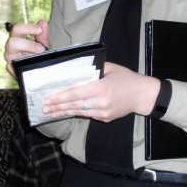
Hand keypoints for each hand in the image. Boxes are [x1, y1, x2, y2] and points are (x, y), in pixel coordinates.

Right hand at [4, 21, 49, 76]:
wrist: (39, 70)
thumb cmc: (38, 55)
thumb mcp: (43, 44)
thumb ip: (42, 35)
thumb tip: (42, 23)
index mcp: (17, 37)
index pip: (17, 29)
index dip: (27, 28)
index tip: (39, 30)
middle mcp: (11, 47)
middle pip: (12, 42)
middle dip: (28, 45)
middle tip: (41, 49)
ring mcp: (10, 58)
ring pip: (9, 55)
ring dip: (26, 56)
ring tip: (38, 57)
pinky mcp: (10, 69)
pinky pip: (12, 68)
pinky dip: (22, 67)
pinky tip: (32, 66)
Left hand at [42, 63, 160, 121]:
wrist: (142, 95)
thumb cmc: (127, 78)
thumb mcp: (111, 68)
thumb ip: (93, 69)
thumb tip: (75, 69)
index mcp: (101, 88)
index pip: (75, 94)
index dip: (60, 97)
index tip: (48, 98)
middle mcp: (101, 103)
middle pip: (74, 105)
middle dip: (57, 107)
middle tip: (43, 107)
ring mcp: (103, 113)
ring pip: (79, 112)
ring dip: (63, 112)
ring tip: (50, 112)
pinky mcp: (105, 118)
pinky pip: (87, 115)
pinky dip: (75, 113)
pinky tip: (66, 112)